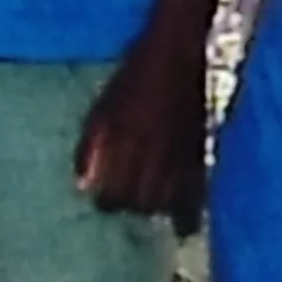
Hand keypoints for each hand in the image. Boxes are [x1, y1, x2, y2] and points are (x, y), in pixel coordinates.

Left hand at [74, 30, 210, 223]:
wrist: (178, 53)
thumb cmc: (134, 79)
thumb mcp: (102, 108)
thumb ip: (90, 148)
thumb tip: (82, 186)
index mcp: (124, 145)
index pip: (111, 197)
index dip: (105, 200)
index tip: (103, 197)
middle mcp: (153, 156)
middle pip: (139, 204)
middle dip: (130, 205)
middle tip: (126, 198)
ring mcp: (179, 158)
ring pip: (165, 204)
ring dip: (155, 209)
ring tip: (149, 204)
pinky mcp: (200, 156)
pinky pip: (195, 197)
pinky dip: (187, 217)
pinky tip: (183, 227)